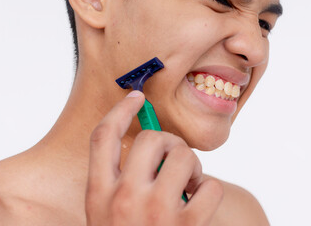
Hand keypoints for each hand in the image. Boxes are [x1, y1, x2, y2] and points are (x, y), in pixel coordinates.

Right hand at [85, 91, 223, 225]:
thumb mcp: (107, 211)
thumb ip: (119, 178)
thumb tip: (152, 143)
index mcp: (99, 193)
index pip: (103, 137)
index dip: (120, 110)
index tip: (136, 96)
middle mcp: (124, 199)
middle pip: (151, 138)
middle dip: (168, 142)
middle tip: (173, 158)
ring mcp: (156, 213)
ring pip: (185, 155)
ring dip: (192, 165)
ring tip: (187, 184)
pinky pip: (211, 186)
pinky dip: (210, 190)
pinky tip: (199, 203)